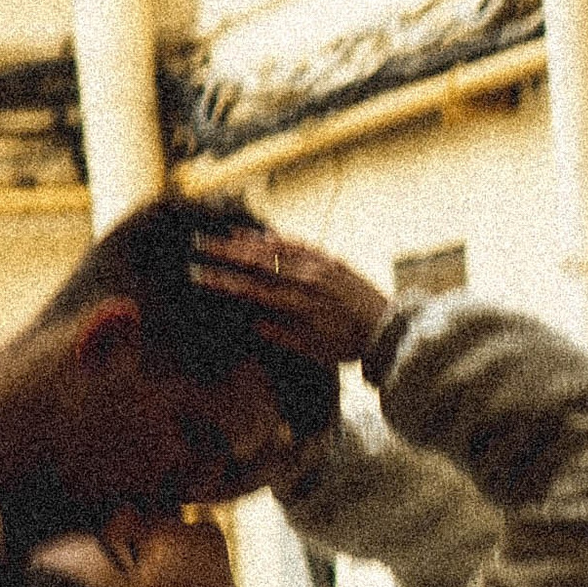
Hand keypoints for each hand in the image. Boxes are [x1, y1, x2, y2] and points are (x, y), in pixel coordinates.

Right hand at [191, 226, 390, 371]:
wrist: (389, 330)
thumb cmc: (350, 346)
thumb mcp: (316, 351)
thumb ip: (283, 336)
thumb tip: (253, 324)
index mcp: (299, 305)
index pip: (251, 290)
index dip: (222, 281)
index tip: (197, 274)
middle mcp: (307, 281)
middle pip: (258, 262)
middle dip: (225, 253)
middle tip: (199, 244)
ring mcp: (320, 267)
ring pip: (277, 249)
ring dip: (248, 241)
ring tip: (223, 235)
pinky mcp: (333, 261)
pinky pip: (300, 244)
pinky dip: (278, 238)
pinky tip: (263, 235)